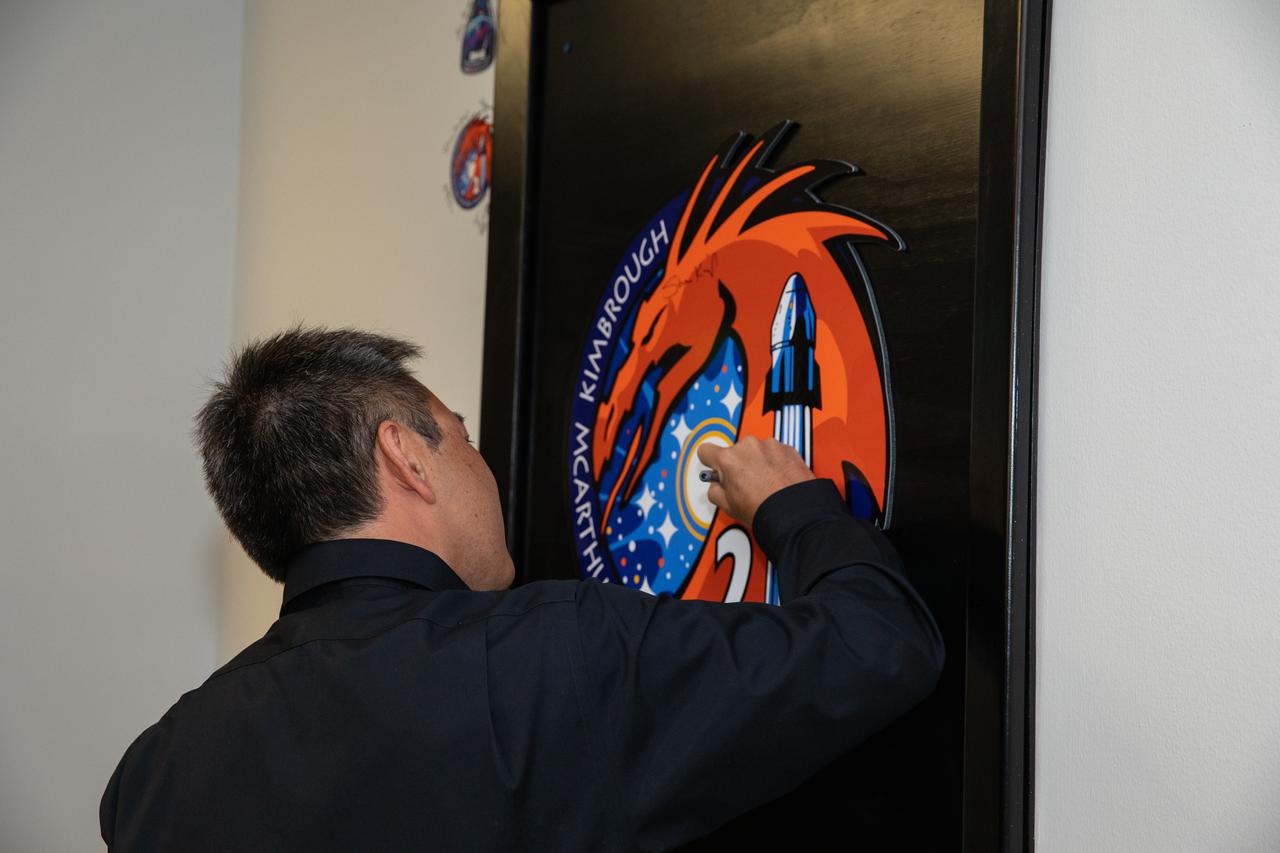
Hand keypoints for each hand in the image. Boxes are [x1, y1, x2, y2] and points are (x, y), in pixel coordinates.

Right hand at [696, 436, 814, 527]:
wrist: (796, 514)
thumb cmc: (764, 510)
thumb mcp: (727, 506)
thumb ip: (715, 490)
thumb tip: (717, 485)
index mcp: (729, 459)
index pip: (706, 450)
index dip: (710, 462)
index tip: (716, 469)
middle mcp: (748, 446)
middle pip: (735, 451)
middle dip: (739, 464)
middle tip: (746, 484)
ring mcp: (769, 445)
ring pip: (756, 450)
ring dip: (759, 462)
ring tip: (767, 484)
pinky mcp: (788, 448)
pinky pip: (775, 452)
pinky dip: (776, 463)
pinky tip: (779, 480)